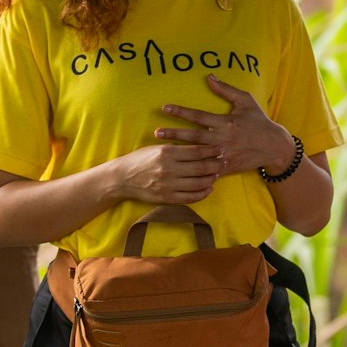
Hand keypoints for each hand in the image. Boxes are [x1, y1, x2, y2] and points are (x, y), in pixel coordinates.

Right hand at [108, 142, 225, 204]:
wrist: (122, 178)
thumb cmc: (140, 159)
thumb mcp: (157, 147)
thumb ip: (177, 148)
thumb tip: (200, 148)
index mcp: (167, 153)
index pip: (196, 151)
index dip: (211, 150)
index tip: (221, 148)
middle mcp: (169, 169)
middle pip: (201, 167)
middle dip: (216, 164)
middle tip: (224, 161)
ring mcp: (169, 185)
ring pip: (198, 183)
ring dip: (211, 179)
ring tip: (217, 174)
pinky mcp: (167, 198)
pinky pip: (191, 197)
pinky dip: (203, 193)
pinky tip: (208, 188)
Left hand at [156, 76, 293, 175]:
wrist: (274, 147)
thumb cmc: (258, 121)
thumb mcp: (245, 101)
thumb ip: (226, 89)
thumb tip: (209, 77)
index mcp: (225, 122)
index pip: (198, 115)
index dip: (180, 111)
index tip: (165, 108)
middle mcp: (223, 138)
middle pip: (193, 136)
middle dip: (174, 133)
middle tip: (156, 132)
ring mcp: (224, 154)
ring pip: (197, 153)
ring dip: (179, 150)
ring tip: (162, 149)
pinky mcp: (226, 166)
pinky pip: (207, 169)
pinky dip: (194, 169)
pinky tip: (180, 169)